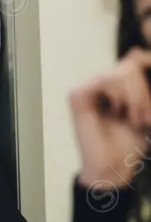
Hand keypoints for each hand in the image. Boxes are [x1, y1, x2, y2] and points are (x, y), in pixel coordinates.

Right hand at [70, 48, 150, 188]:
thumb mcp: (146, 110)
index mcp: (114, 84)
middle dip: (143, 92)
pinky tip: (117, 112)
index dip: (146, 67)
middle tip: (143, 117)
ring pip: (121, 72)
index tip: (148, 106)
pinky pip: (106, 80)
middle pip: (129, 65)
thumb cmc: (130, 142)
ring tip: (134, 118)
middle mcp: (98, 82)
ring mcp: (87, 87)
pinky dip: (120, 98)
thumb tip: (140, 54)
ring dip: (136, 98)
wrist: (114, 167)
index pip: (134, 60)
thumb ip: (142, 88)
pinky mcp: (78, 94)